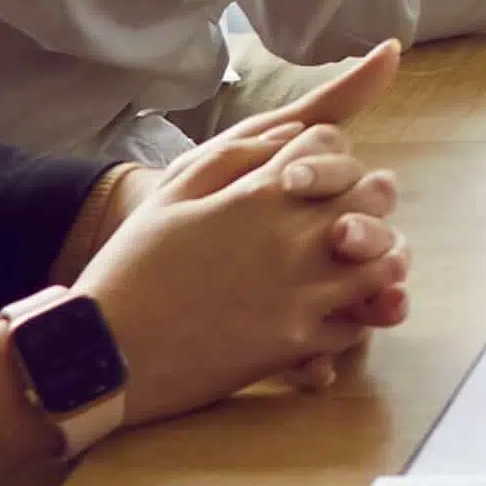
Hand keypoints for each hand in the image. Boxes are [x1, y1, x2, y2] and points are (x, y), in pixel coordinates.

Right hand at [70, 42, 410, 414]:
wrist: (102, 350)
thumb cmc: (132, 267)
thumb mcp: (174, 193)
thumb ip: (237, 157)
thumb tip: (289, 136)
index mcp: (260, 191)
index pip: (332, 144)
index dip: (332, 153)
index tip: (322, 173)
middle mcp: (291, 235)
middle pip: (374, 196)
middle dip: (371, 198)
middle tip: (352, 215)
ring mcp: (300, 291)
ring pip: (383, 262)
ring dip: (379, 258)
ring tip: (358, 265)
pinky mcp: (295, 342)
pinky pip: (356, 324)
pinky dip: (355, 317)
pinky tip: (336, 314)